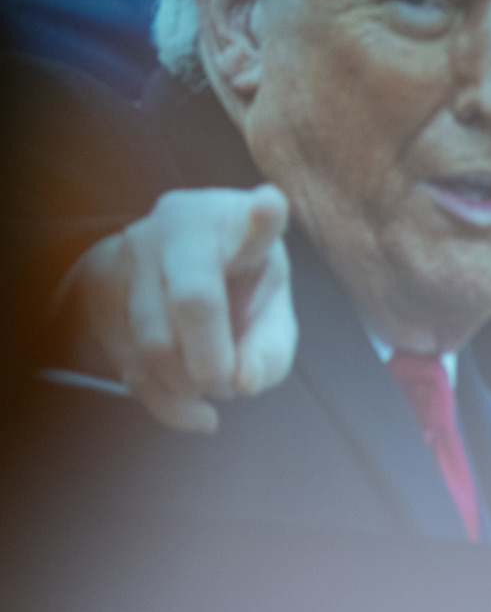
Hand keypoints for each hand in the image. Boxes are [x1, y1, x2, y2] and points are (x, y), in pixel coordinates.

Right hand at [69, 184, 295, 432]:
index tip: (270, 204)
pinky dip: (164, 399)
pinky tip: (190, 407)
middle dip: (213, 362)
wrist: (168, 270)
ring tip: (210, 384)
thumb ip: (270, 352)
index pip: (253, 220)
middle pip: (194, 300)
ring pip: (154, 341)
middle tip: (229, 387)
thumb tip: (243, 383)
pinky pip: (127, 361)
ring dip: (188, 384)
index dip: (263, 216)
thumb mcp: (270, 315)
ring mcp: (132, 250)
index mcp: (237, 223)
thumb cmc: (237, 291)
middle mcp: (181, 226)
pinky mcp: (98, 284)